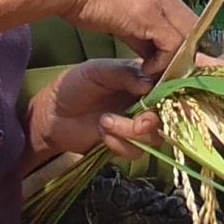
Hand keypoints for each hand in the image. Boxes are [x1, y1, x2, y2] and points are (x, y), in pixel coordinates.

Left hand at [26, 59, 163, 166]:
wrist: (52, 115)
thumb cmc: (74, 86)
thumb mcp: (98, 71)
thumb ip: (125, 74)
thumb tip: (150, 84)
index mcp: (143, 79)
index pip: (169, 86)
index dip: (171, 94)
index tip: (163, 99)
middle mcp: (145, 103)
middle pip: (166, 117)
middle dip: (150, 121)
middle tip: (137, 121)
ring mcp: (136, 125)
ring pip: (154, 137)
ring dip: (130, 132)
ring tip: (104, 122)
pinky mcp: (125, 145)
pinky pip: (136, 151)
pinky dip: (119, 144)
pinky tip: (102, 133)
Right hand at [54, 0, 196, 71]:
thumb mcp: (115, 6)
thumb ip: (136, 25)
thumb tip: (148, 48)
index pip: (181, 14)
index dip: (179, 38)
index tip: (167, 58)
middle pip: (190, 24)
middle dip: (183, 51)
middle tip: (167, 71)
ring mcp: (158, 0)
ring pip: (186, 35)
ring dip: (174, 59)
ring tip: (157, 74)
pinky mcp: (150, 16)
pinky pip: (171, 45)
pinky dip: (163, 62)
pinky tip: (146, 70)